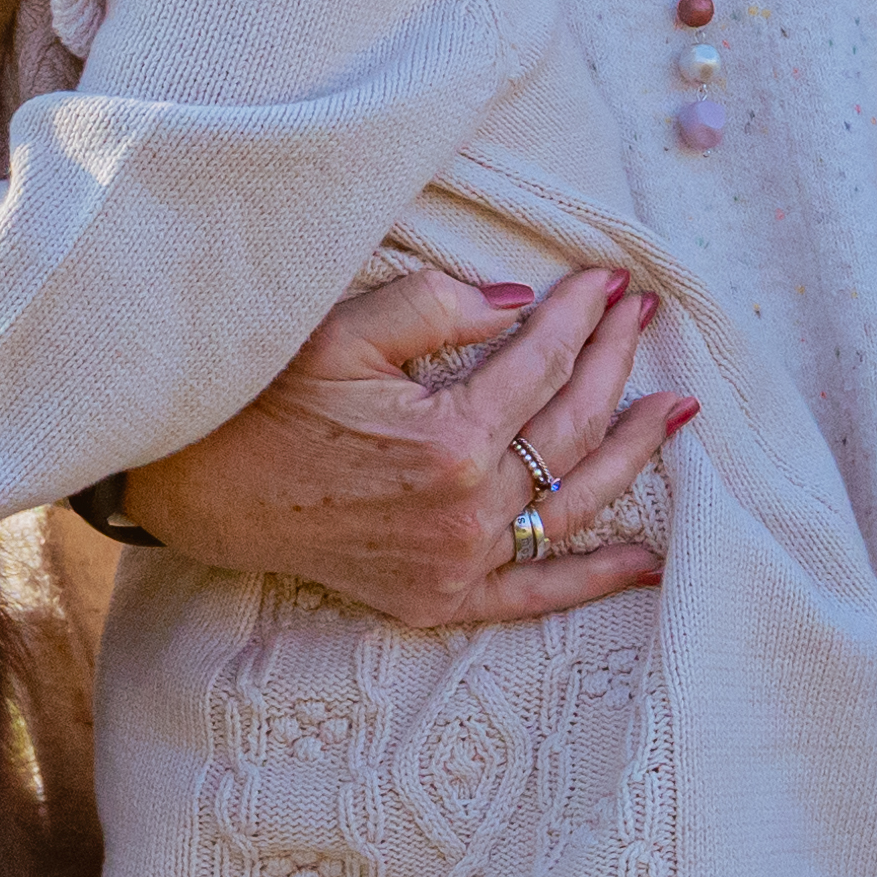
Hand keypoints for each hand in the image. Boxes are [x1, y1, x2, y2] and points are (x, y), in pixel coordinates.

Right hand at [122, 262, 682, 627]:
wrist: (200, 487)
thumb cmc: (267, 398)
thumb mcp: (343, 329)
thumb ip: (437, 304)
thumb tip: (521, 301)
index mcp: (449, 437)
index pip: (543, 363)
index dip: (580, 315)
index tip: (607, 278)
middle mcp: (466, 509)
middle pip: (570, 425)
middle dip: (614, 360)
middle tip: (643, 313)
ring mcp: (457, 562)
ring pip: (572, 500)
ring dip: (632, 450)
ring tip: (676, 407)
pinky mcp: (440, 598)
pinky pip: (535, 594)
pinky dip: (595, 579)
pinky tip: (650, 562)